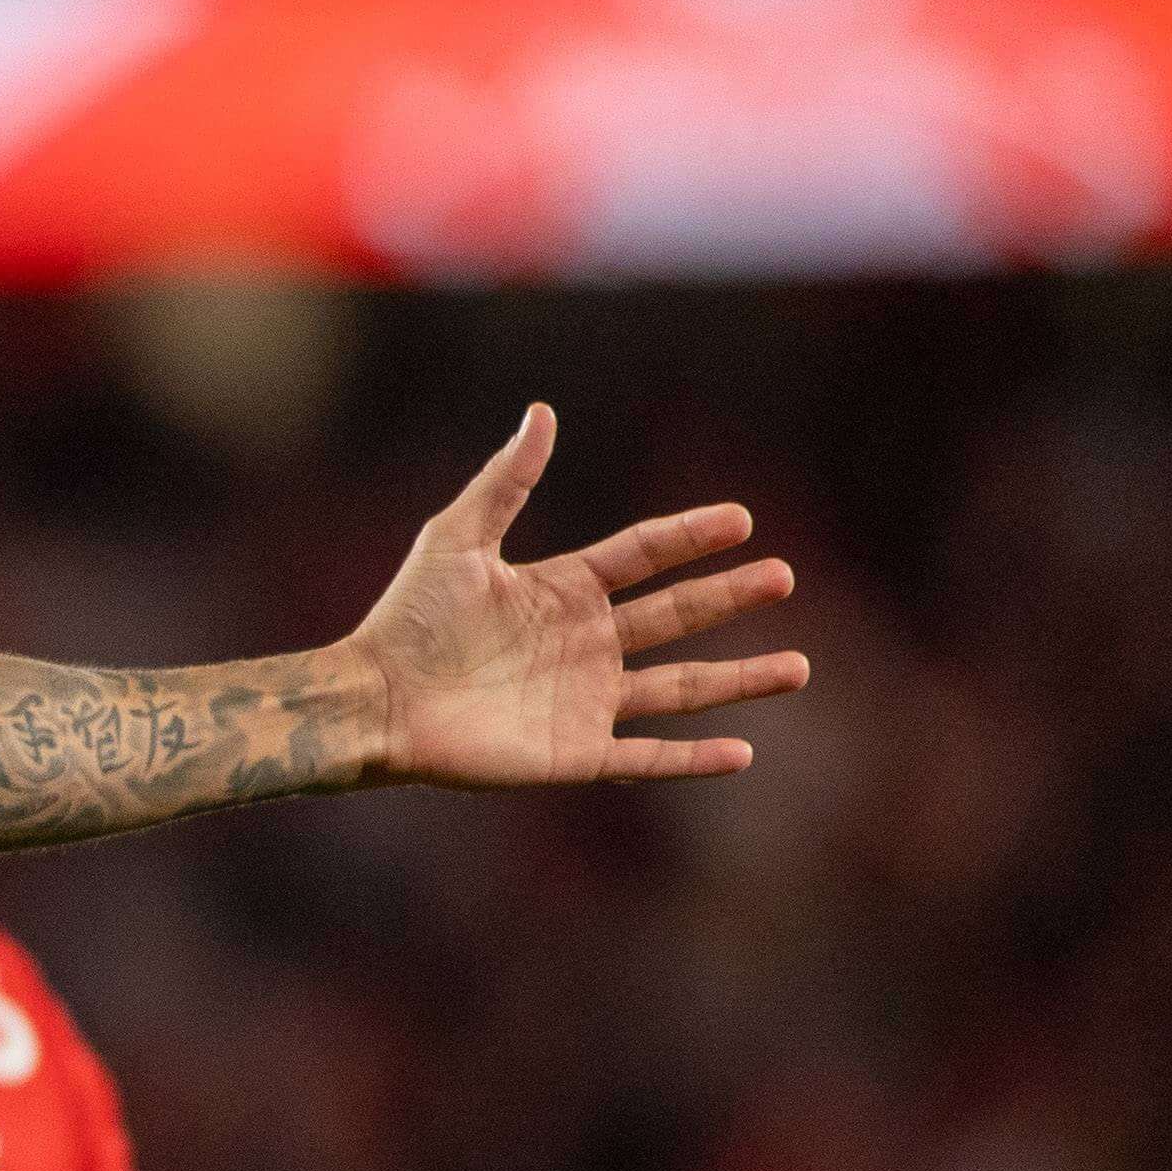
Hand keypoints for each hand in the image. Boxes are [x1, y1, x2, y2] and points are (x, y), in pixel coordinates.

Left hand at [338, 407, 805, 788]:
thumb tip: (542, 411)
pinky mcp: (574, 754)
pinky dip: (693, 758)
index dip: (691, 537)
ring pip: (681, 688)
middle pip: (676, 616)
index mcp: (563, 590)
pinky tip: (743, 752)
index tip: (741, 520)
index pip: (644, 556)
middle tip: (785, 576)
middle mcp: (585, 644)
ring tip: (799, 667)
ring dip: (739, 678)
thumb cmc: (406, 618)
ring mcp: (585, 700)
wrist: (373, 699)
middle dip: (731, 597)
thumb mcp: (456, 538)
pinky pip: (646, 757)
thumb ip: (505, 481)